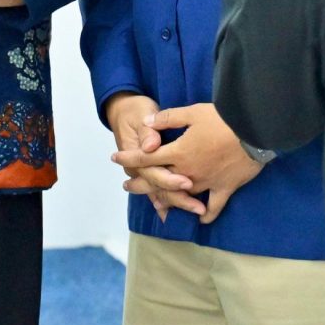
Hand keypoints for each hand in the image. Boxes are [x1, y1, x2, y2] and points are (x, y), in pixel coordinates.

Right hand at [103, 93, 187, 215]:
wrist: (126, 112)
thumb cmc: (135, 112)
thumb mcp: (140, 115)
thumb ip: (147, 130)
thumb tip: (150, 145)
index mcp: (135, 155)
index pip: (152, 172)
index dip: (168, 179)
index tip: (187, 183)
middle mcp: (139, 169)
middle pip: (158, 188)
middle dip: (178, 198)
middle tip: (197, 206)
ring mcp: (147, 173)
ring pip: (162, 194)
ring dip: (179, 204)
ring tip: (199, 212)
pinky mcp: (155, 173)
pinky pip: (165, 192)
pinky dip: (176, 204)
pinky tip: (188, 213)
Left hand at [113, 103, 265, 221]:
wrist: (256, 130)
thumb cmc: (223, 119)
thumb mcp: (192, 112)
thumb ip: (168, 119)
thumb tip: (147, 123)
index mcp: (177, 153)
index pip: (146, 158)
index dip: (129, 158)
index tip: (115, 158)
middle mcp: (187, 172)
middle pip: (158, 181)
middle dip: (140, 183)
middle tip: (127, 186)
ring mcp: (206, 182)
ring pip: (181, 196)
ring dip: (167, 200)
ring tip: (156, 204)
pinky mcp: (225, 188)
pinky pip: (215, 206)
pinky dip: (207, 214)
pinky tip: (200, 219)